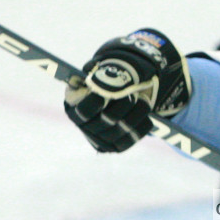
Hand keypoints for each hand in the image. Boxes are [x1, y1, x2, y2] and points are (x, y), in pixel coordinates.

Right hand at [64, 29, 190, 152]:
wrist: (120, 95)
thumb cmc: (108, 82)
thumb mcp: (103, 73)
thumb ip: (100, 74)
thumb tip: (97, 75)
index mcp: (73, 105)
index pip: (85, 109)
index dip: (100, 101)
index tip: (114, 91)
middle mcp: (83, 125)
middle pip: (108, 119)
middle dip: (124, 104)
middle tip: (134, 92)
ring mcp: (98, 138)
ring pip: (121, 129)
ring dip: (137, 113)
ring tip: (144, 100)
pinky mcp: (113, 146)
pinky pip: (130, 139)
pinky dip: (141, 126)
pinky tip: (145, 116)